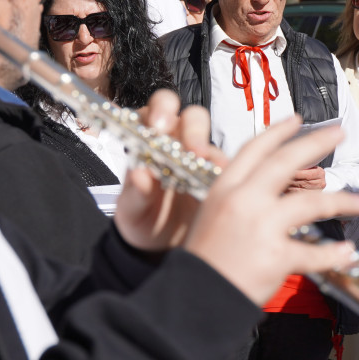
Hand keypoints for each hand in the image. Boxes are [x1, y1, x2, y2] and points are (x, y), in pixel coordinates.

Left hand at [114, 90, 219, 251]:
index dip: (157, 112)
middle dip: (192, 127)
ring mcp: (200, 158)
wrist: (161, 247)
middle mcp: (176, 142)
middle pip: (190, 117)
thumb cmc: (142, 220)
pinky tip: (222, 180)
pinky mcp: (219, 175)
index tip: (158, 127)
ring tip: (208, 166)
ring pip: (211, 139)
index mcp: (148, 141)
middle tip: (191, 147)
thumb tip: (139, 175)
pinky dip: (226, 169)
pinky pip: (227, 164)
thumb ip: (134, 195)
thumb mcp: (132, 212)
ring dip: (210, 148)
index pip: (152, 112)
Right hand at [183, 118, 358, 305]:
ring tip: (358, 202)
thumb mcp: (209, 216)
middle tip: (339, 133)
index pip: (255, 149)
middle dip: (316, 143)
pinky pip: (315, 252)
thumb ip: (237, 198)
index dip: (278, 132)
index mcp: (224, 189)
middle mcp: (244, 201)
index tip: (296, 120)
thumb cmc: (203, 261)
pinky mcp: (277, 256)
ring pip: (311, 203)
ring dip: (340, 201)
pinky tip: (348, 253)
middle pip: (285, 162)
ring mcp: (262, 227)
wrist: (195, 299)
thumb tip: (265, 187)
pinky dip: (334, 254)